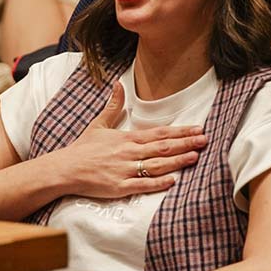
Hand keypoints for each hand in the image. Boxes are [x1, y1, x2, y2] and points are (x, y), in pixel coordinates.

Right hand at [52, 82, 206, 198]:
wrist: (65, 169)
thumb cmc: (83, 148)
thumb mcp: (99, 124)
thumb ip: (113, 106)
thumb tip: (118, 84)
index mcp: (127, 138)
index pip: (159, 133)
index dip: (180, 131)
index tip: (197, 129)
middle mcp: (129, 153)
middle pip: (163, 147)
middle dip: (186, 143)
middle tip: (205, 140)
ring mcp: (125, 170)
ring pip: (157, 165)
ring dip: (177, 161)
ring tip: (195, 156)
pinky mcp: (120, 187)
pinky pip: (142, 185)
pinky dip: (158, 183)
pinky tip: (173, 180)